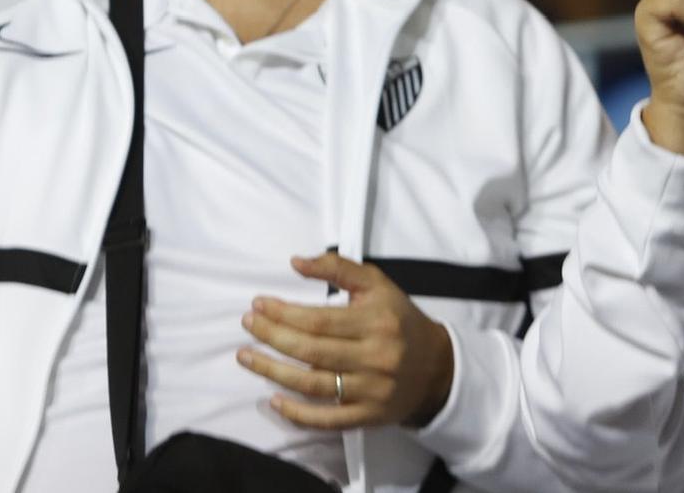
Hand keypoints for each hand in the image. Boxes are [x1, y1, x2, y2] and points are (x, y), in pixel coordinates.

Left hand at [236, 253, 453, 430]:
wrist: (437, 369)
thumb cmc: (399, 320)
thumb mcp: (377, 284)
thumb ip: (338, 268)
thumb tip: (296, 262)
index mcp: (376, 322)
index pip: (320, 320)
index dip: (284, 312)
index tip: (258, 304)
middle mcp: (374, 358)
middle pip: (312, 351)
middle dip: (272, 337)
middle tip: (247, 324)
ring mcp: (371, 391)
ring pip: (313, 385)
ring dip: (273, 372)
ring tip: (246, 357)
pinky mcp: (368, 417)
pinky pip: (328, 420)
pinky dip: (298, 415)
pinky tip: (274, 401)